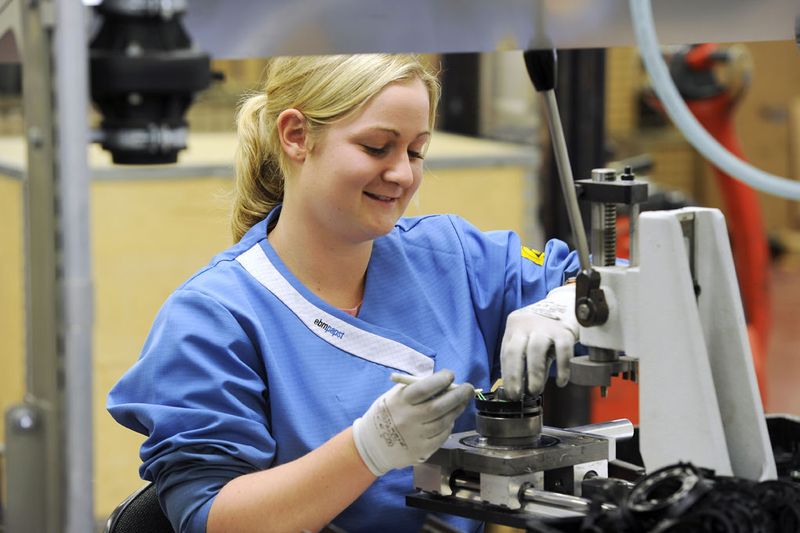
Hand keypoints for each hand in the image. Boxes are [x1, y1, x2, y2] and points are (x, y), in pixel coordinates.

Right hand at [352, 370, 473, 476]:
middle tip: (469, 388)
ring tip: (462, 402)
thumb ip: (418, 389)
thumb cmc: (388, 413)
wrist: (372, 443)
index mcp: (401, 401)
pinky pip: (442, 436)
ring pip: (444, 422)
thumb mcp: (396, 395)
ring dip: (457, 410)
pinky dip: (449, 426)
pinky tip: (450, 419)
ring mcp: (415, 437)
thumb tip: (446, 384)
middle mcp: (408, 419)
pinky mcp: (421, 451)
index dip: (441, 380)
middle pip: (440, 406)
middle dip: (458, 395)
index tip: (450, 375)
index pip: (425, 388)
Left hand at [500, 284, 578, 398]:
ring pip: (536, 350)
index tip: (510, 393)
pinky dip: (562, 369)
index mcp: (515, 326)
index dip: (508, 375)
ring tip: (536, 390)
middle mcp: (528, 324)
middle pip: (516, 350)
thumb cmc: (542, 328)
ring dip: (535, 374)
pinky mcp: (565, 331)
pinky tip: (560, 382)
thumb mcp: (528, 339)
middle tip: (518, 395)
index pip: (506, 353)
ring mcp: (546, 326)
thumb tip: (517, 387)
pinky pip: (563, 351)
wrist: (566, 305)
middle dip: (515, 375)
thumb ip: (522, 359)